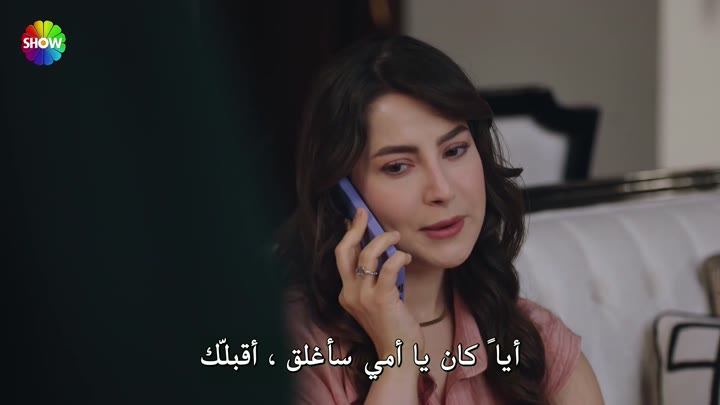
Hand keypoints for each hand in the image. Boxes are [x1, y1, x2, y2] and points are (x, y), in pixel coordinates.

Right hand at [335, 208, 422, 358]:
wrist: (398, 356)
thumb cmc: (393, 328)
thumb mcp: (377, 301)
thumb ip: (375, 279)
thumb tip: (380, 252)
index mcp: (347, 294)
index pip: (342, 257)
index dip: (349, 235)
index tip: (355, 219)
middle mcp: (350, 294)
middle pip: (344, 251)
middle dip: (354, 228)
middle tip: (363, 212)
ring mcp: (363, 297)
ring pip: (368, 254)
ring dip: (384, 239)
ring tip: (397, 236)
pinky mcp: (381, 299)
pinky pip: (388, 268)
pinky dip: (398, 257)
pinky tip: (406, 258)